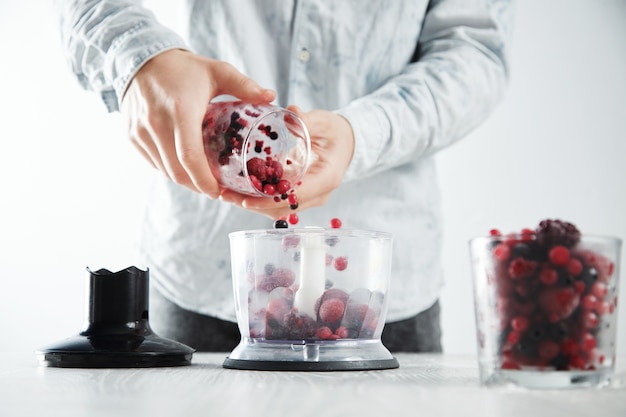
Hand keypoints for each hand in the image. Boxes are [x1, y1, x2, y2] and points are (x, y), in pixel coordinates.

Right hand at [121, 49, 274, 197]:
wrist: (142, 58)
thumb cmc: (185, 68)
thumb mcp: (217, 71)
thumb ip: (245, 86)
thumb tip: (272, 98)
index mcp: (180, 111)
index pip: (190, 157)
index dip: (204, 181)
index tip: (218, 192)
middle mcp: (156, 124)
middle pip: (177, 171)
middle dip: (198, 186)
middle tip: (216, 189)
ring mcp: (140, 132)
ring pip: (165, 171)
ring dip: (184, 180)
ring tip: (203, 179)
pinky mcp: (132, 136)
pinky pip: (153, 163)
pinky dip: (170, 170)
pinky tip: (185, 166)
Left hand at [220, 106, 354, 218]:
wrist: (347, 143)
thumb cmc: (336, 132)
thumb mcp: (324, 122)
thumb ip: (307, 120)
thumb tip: (291, 111)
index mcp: (326, 178)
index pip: (295, 196)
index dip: (269, 200)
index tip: (246, 199)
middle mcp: (319, 194)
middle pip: (282, 208)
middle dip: (253, 205)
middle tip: (226, 195)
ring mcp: (310, 197)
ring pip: (278, 210)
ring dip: (252, 205)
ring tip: (226, 194)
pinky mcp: (300, 195)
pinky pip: (278, 203)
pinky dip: (258, 199)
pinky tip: (238, 191)